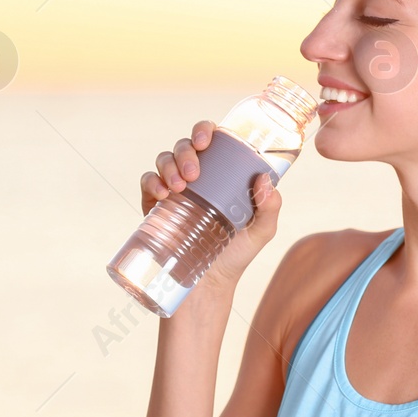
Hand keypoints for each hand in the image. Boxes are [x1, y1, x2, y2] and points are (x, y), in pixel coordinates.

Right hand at [139, 120, 282, 289]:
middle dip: (186, 152)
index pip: (212, 140)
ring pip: (165, 160)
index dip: (205, 130)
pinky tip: (162, 194)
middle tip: (194, 175)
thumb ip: (269, 208)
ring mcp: (175, 191)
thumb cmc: (236, 255)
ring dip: (169, 165)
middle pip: (185, 146)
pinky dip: (152, 182)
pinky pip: (147, 183)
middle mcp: (197, 178)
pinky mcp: (155, 207)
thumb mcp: (260, 232)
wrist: (207, 286)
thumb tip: (264, 179)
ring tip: (179, 187)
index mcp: (221, 175)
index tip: (206, 140)